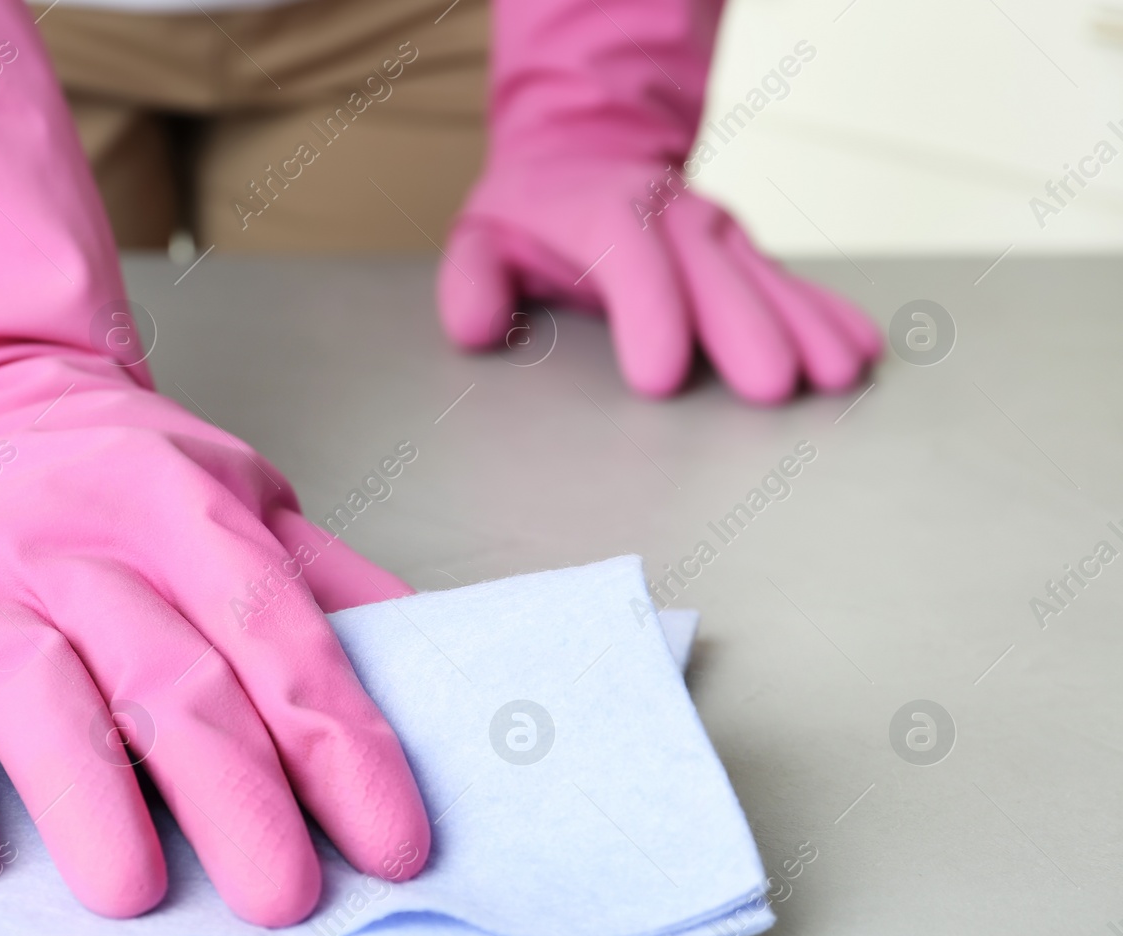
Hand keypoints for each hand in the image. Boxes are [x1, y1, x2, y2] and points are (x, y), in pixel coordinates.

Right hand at [0, 365, 429, 926]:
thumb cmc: (123, 473)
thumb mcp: (238, 494)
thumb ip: (323, 581)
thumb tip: (433, 672)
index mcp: (182, 505)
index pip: (275, 635)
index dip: (340, 743)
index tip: (391, 842)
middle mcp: (74, 537)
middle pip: (166, 674)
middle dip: (235, 795)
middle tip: (284, 896)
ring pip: (36, 694)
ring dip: (89, 797)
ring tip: (138, 893)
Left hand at [438, 155, 881, 404]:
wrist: (590, 151)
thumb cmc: (535, 211)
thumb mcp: (482, 237)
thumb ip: (472, 283)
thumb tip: (477, 328)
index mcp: (604, 213)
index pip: (630, 262)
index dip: (648, 316)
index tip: (659, 377)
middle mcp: (673, 219)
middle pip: (714, 276)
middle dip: (745, 331)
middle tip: (773, 387)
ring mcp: (718, 233)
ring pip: (765, 278)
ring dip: (804, 327)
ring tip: (836, 376)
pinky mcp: (745, 252)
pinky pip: (792, 280)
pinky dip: (828, 313)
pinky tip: (860, 349)